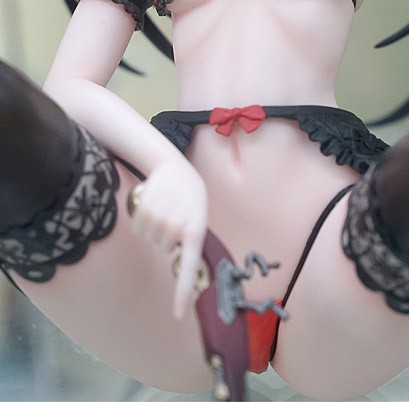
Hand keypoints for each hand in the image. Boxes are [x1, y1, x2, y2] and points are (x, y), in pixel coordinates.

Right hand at [129, 160, 207, 319]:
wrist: (175, 168)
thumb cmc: (188, 196)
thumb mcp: (197, 216)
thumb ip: (190, 240)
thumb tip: (180, 261)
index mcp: (196, 232)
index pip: (190, 268)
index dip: (182, 293)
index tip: (177, 315)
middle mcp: (178, 229)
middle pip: (163, 248)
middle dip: (166, 235)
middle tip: (173, 213)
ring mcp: (160, 221)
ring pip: (149, 238)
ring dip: (153, 226)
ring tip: (164, 206)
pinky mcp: (144, 211)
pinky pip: (138, 228)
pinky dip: (141, 219)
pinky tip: (151, 202)